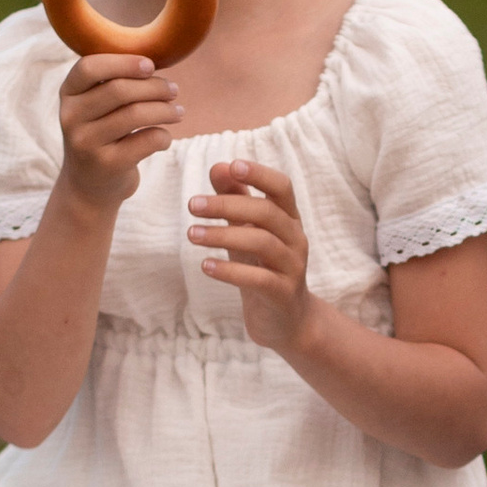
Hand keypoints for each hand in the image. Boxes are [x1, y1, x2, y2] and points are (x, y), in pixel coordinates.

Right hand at [59, 49, 180, 208]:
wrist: (88, 189)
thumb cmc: (101, 136)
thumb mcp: (94, 108)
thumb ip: (113, 84)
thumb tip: (155, 60)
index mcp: (68, 95)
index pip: (90, 67)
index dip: (123, 62)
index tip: (150, 65)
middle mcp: (71, 118)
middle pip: (119, 90)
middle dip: (154, 87)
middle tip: (173, 91)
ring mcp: (86, 143)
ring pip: (135, 114)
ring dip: (166, 110)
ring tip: (178, 112)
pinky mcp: (107, 165)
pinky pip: (147, 140)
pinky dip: (164, 136)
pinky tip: (164, 137)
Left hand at [187, 160, 313, 352]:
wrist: (284, 321)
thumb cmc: (262, 267)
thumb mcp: (248, 231)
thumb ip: (235, 199)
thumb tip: (219, 166)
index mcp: (289, 218)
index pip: (281, 187)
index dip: (259, 174)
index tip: (231, 166)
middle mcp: (296, 238)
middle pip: (266, 212)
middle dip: (227, 205)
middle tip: (192, 204)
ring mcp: (293, 267)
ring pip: (262, 243)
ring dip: (223, 235)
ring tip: (191, 234)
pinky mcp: (283, 294)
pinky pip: (258, 279)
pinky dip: (230, 271)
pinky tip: (205, 266)